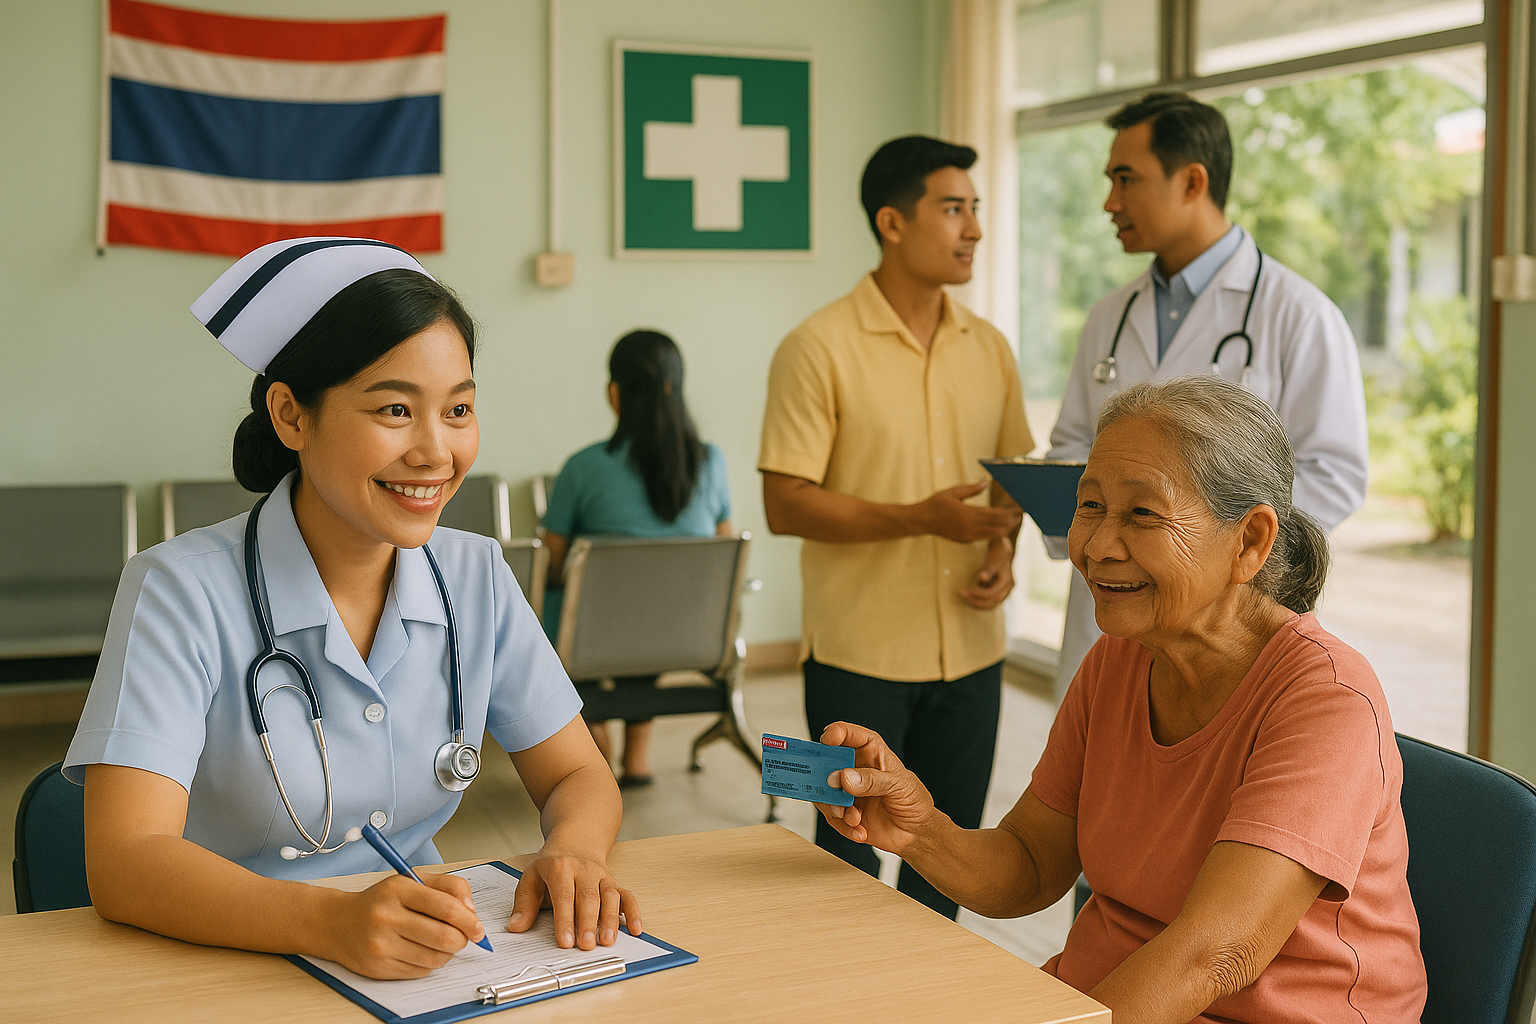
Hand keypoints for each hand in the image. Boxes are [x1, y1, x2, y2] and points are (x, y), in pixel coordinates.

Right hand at [328, 872, 485, 978]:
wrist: (338, 923)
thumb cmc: (381, 901)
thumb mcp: (413, 881)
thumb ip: (449, 887)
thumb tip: (471, 913)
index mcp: (398, 889)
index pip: (446, 907)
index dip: (469, 920)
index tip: (478, 927)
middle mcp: (386, 917)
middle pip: (444, 937)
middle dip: (462, 939)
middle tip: (464, 937)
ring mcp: (380, 945)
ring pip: (435, 958)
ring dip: (447, 953)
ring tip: (440, 942)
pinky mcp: (378, 968)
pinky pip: (420, 971)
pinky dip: (430, 963)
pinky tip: (420, 950)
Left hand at [507, 846, 641, 949]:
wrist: (576, 840)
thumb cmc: (552, 864)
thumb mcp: (531, 877)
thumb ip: (524, 903)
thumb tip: (516, 926)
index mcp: (561, 868)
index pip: (563, 895)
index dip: (564, 919)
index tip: (565, 941)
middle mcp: (584, 870)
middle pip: (588, 897)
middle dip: (588, 922)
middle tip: (586, 945)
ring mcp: (602, 876)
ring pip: (610, 896)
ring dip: (610, 919)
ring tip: (608, 941)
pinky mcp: (614, 883)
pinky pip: (627, 895)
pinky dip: (634, 912)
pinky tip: (635, 929)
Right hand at [813, 722, 942, 856]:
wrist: (915, 832)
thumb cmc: (913, 800)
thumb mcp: (899, 786)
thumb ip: (873, 780)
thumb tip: (844, 776)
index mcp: (870, 751)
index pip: (849, 734)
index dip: (836, 733)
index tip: (828, 740)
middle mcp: (853, 768)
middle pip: (826, 762)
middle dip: (824, 775)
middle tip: (831, 786)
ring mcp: (846, 791)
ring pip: (824, 792)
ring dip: (835, 806)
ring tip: (853, 817)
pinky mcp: (844, 812)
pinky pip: (832, 817)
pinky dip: (844, 826)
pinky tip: (860, 831)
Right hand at [917, 482, 1022, 543]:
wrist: (922, 521)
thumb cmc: (936, 503)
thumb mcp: (953, 492)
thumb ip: (971, 489)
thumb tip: (986, 482)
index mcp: (967, 514)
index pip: (994, 514)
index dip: (1008, 512)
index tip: (1018, 508)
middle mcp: (969, 527)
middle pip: (997, 526)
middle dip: (1010, 521)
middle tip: (1021, 515)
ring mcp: (968, 536)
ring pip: (993, 534)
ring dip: (1005, 528)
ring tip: (1014, 521)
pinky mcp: (965, 540)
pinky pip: (984, 537)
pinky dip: (994, 532)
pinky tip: (1000, 527)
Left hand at [960, 537, 1015, 608]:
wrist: (1003, 555)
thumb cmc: (996, 558)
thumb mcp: (992, 561)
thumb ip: (988, 570)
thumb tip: (982, 577)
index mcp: (1007, 581)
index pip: (991, 593)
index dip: (977, 594)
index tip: (964, 591)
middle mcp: (1008, 589)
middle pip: (992, 602)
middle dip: (976, 601)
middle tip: (962, 595)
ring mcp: (1006, 592)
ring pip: (992, 605)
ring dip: (978, 604)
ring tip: (965, 599)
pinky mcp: (1001, 594)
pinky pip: (991, 602)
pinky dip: (981, 603)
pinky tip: (970, 599)